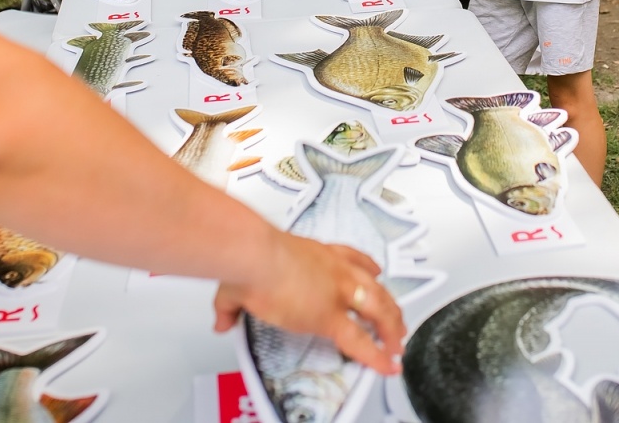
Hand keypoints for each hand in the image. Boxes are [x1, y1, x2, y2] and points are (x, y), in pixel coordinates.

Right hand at [212, 232, 404, 375]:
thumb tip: (221, 318)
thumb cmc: (251, 258)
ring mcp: (337, 293)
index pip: (352, 257)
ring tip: (397, 343)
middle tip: (397, 317)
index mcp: (318, 254)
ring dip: (391, 327)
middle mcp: (335, 270)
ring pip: (378, 311)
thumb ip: (231, 304)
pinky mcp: (332, 318)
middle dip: (390, 303)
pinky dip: (378, 355)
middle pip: (375, 286)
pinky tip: (386, 364)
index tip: (376, 270)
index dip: (368, 266)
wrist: (255, 257)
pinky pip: (362, 341)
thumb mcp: (240, 277)